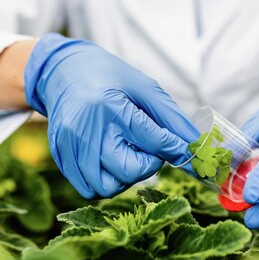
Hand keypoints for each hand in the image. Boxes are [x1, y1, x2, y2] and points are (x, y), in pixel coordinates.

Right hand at [24, 34, 196, 197]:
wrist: (63, 71)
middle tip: (147, 147)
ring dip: (126, 177)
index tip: (190, 155)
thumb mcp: (144, 88)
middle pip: (129, 170)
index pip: (154, 141)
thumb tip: (198, 146)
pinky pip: (89, 188)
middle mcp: (87, 129)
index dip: (176, 150)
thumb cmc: (109, 77)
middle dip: (148, 165)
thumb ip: (172, 119)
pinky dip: (106, 181)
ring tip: (127, 153)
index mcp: (111, 107)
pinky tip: (110, 160)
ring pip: (107, 187)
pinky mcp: (60, 156)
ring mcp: (69, 146)